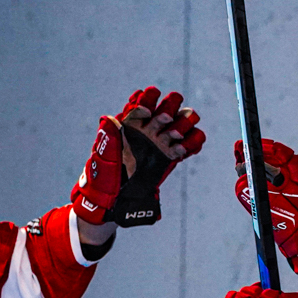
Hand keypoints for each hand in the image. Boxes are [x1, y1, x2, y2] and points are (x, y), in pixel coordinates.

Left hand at [70, 87, 204, 227]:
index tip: (145, 112)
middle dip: (170, 107)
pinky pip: (192, 143)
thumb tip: (110, 119)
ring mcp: (163, 141)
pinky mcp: (173, 156)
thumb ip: (108, 136)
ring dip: (185, 124)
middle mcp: (151, 128)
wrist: (115, 198)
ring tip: (175, 136)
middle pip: (171, 104)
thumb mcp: (103, 155)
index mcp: (133, 122)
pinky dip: (194, 142)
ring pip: (184, 121)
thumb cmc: (105, 175)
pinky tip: (183, 149)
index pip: (146, 99)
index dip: (148, 100)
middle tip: (164, 120)